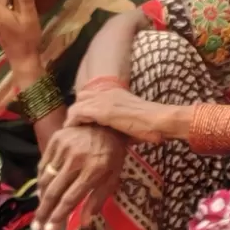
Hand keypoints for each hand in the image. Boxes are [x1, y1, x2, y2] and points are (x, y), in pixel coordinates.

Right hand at [35, 122, 126, 229]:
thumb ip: (98, 198)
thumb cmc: (112, 152)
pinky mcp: (56, 139)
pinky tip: (41, 191)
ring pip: (45, 179)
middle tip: (36, 227)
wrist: (107, 122)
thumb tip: (84, 223)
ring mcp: (64, 147)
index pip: (70, 198)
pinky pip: (43, 164)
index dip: (58, 216)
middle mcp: (76, 158)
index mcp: (94, 169)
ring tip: (39, 212)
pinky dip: (41, 179)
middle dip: (43, 212)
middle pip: (54, 191)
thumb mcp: (113, 175)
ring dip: (40, 198)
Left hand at [68, 86, 182, 144]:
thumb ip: (120, 124)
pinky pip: (78, 113)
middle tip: (75, 126)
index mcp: (116, 93)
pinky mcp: (102, 111)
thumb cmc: (150, 125)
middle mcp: (108, 93)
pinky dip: (72, 122)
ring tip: (71, 131)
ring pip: (77, 104)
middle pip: (82, 96)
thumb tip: (115, 137)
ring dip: (72, 117)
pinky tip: (71, 131)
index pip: (92, 94)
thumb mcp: (131, 121)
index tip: (82, 121)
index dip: (84, 106)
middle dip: (76, 110)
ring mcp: (104, 100)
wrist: (158, 120)